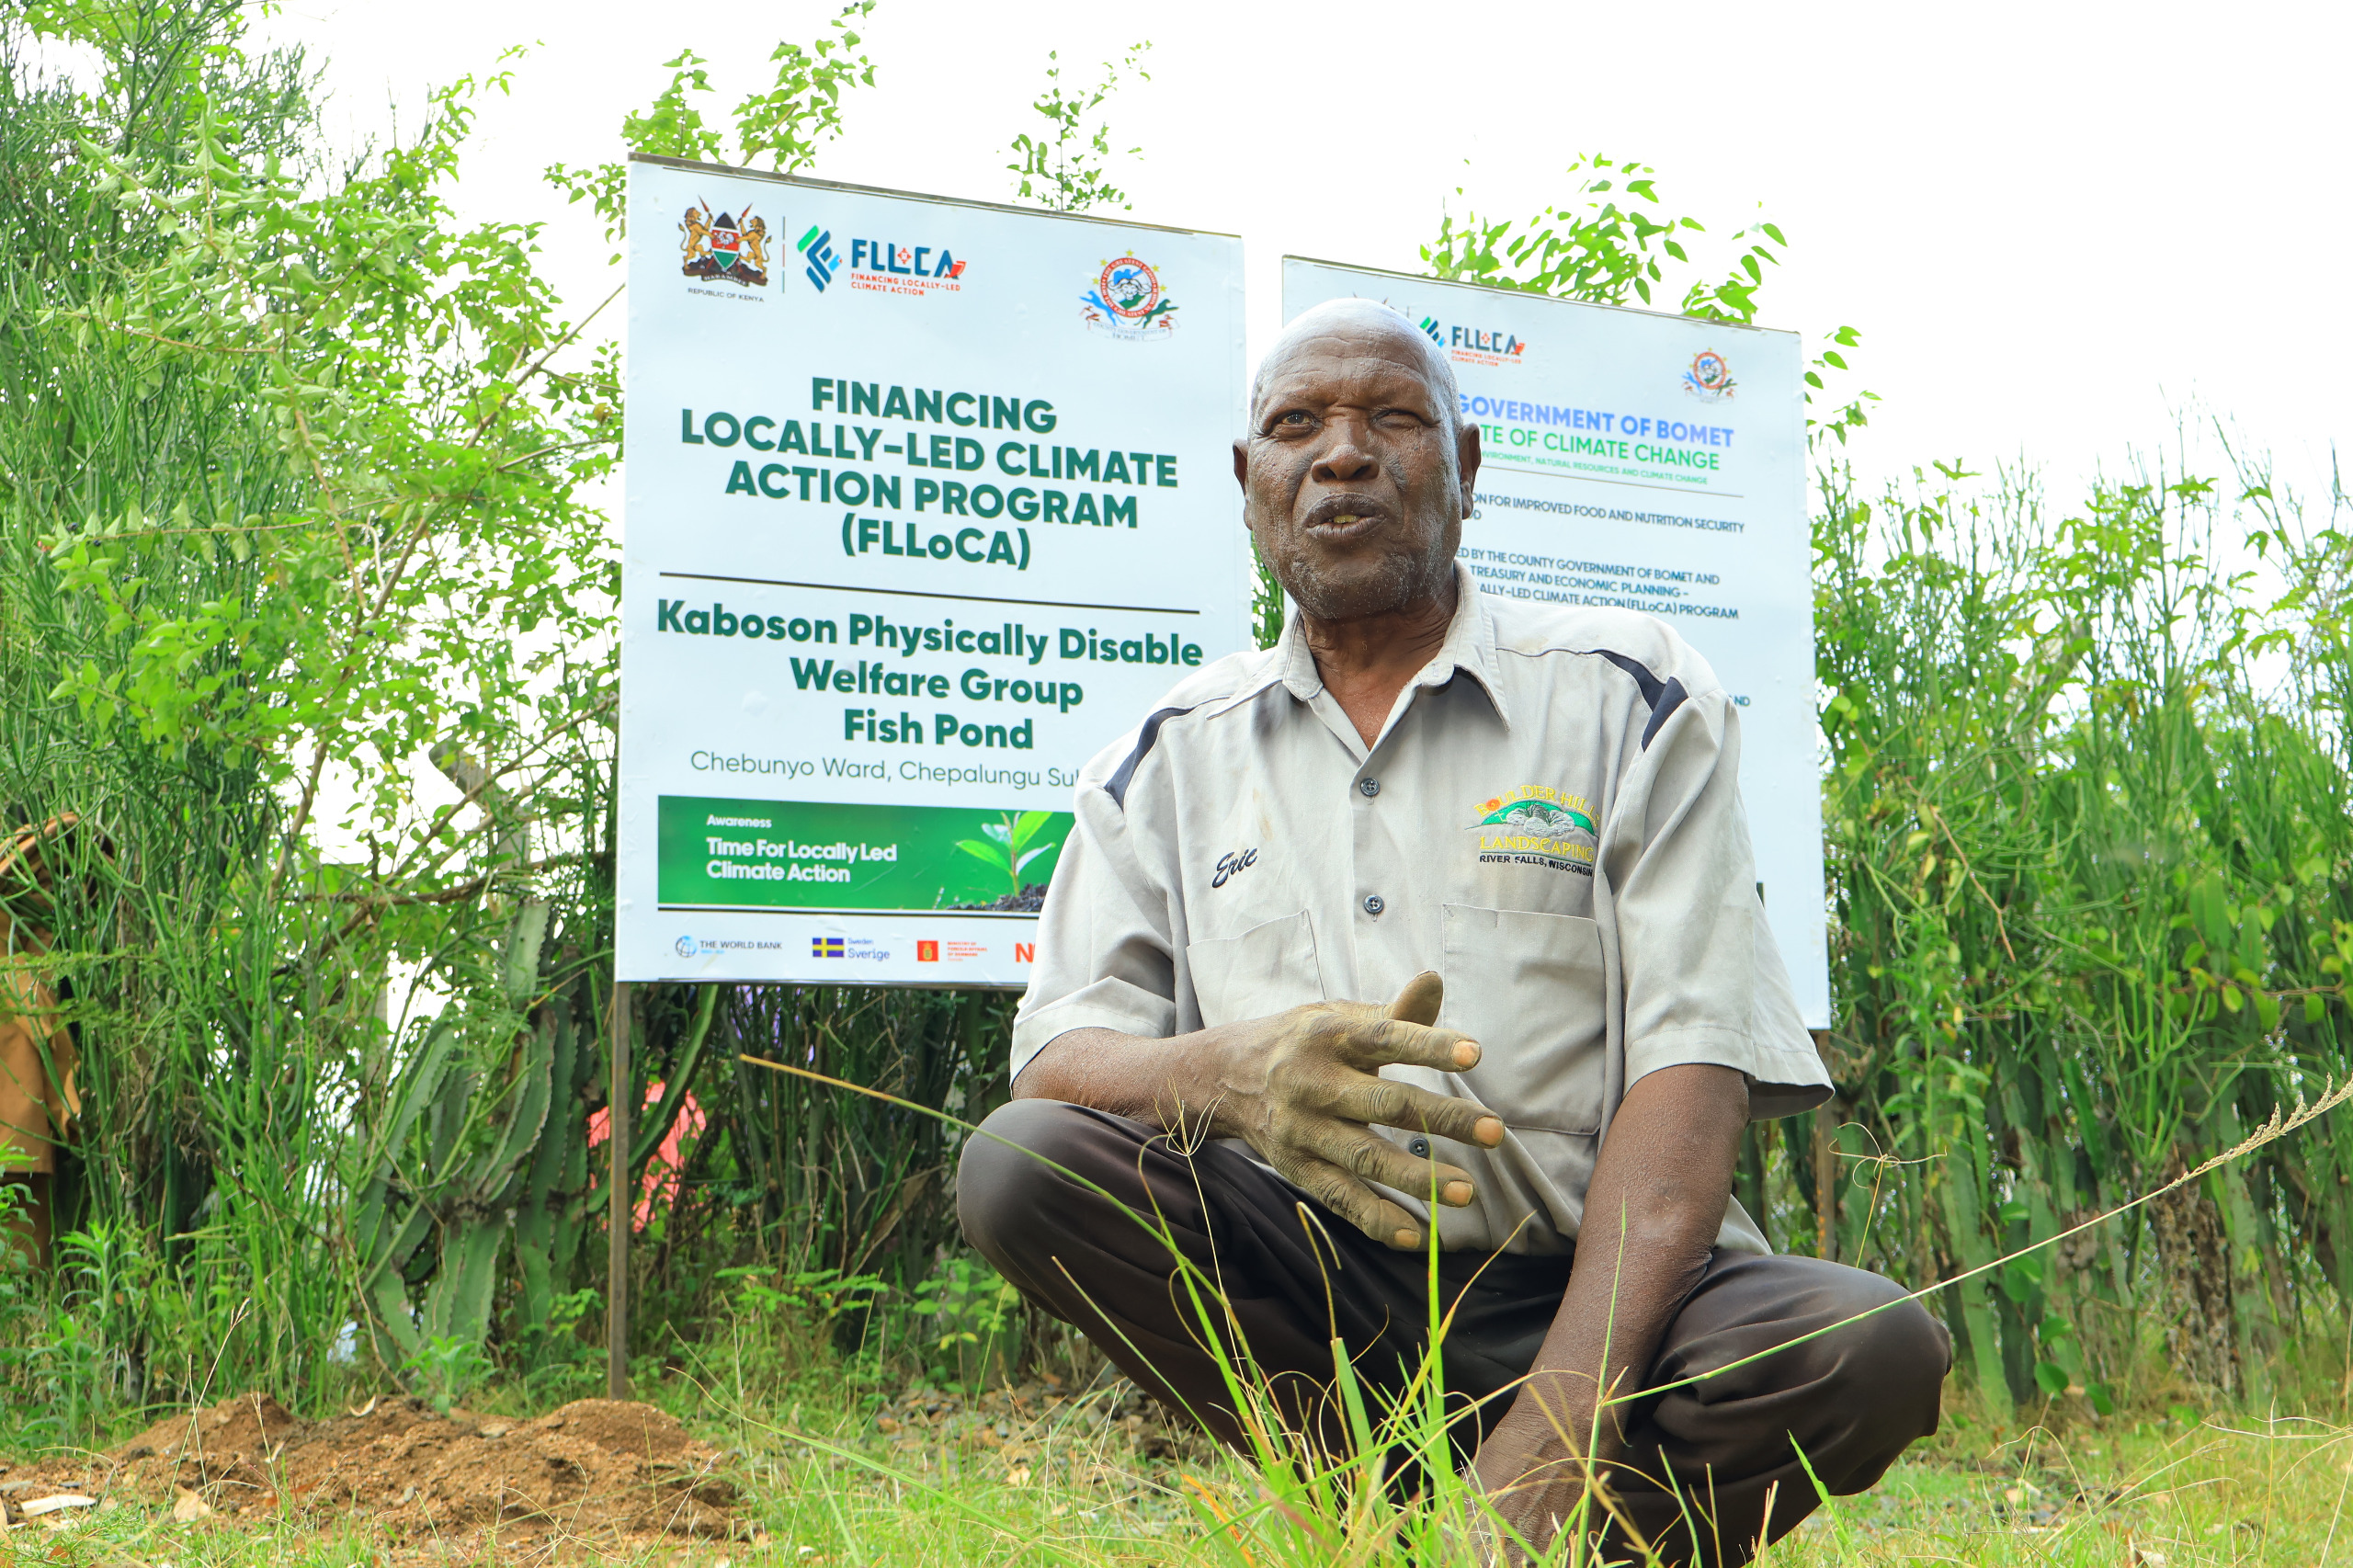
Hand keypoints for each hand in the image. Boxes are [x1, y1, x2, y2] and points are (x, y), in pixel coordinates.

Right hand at [1205, 971, 1504, 1248]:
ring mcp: (1302, 1130)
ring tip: (1465, 1192)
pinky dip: (1376, 1219)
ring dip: (1416, 1178)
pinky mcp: (1295, 1167)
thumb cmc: (1304, 1042)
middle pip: (1384, 1103)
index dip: (1429, 1044)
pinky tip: (1415, 1235)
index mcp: (1330, 1035)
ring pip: (1364, 1158)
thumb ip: (1393, 1012)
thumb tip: (1434, 982)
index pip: (1385, 1037)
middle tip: (1495, 1131)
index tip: (1475, 1053)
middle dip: (1442, 1118)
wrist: (1224, 1076)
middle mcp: (1313, 1082)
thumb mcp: (1339, 1017)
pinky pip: (1338, 1198)